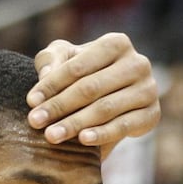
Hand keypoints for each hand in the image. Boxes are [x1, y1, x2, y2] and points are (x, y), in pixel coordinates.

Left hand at [27, 32, 160, 158]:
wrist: (105, 98)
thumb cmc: (78, 73)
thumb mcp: (62, 59)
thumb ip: (51, 60)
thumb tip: (46, 73)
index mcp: (116, 44)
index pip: (77, 66)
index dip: (51, 85)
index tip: (30, 102)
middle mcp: (138, 63)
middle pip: (90, 88)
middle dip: (59, 106)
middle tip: (35, 122)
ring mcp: (148, 89)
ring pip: (105, 108)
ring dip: (74, 123)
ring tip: (50, 136)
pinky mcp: (152, 115)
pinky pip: (124, 126)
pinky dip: (102, 133)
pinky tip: (82, 140)